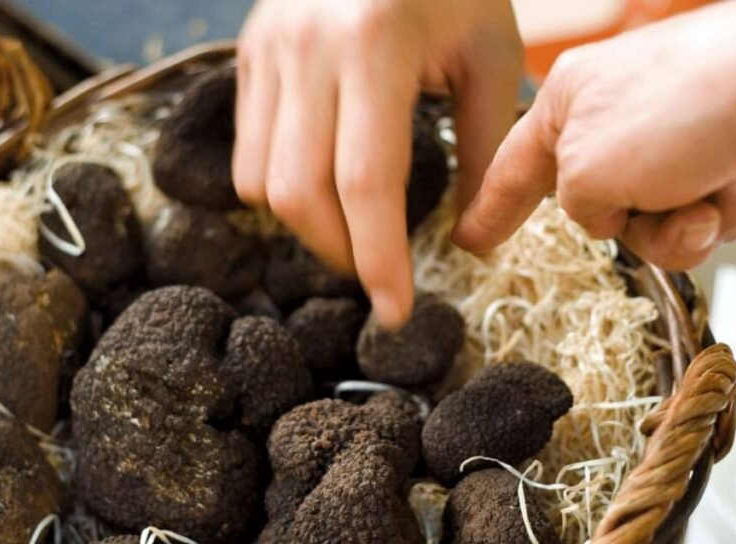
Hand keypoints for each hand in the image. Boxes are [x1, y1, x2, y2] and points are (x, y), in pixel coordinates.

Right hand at [233, 0, 522, 326]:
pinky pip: (246, 153)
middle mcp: (305, 46)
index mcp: (374, 42)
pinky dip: (281, 193)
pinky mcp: (247, 54)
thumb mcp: (490, 54)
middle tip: (381, 273)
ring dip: (309, 229)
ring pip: (259, 183)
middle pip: (299, 194)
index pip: (364, 182)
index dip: (378, 258)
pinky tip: (325, 191)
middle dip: (342, 252)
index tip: (396, 310)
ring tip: (356, 234)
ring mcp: (266, 48)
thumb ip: (489, 150)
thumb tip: (470, 244)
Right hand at [454, 1, 735, 271]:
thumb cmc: (681, 106)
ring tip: (723, 179)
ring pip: (674, 222)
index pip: (515, 170)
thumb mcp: (586, 171)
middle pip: (614, 215)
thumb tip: (609, 217)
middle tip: (673, 205)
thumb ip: (577, 209)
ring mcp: (681, 133)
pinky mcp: (734, 147)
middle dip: (653, 228)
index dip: (491, 211)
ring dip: (702, 217)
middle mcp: (623, 119)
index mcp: (571, 106)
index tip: (471, 239)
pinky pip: (721, 209)